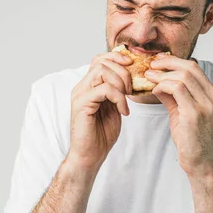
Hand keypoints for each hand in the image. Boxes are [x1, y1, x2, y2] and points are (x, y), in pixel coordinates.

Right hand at [68, 52, 132, 170]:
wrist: (90, 155)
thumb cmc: (101, 134)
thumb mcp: (114, 106)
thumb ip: (118, 91)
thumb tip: (131, 76)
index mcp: (88, 85)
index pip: (100, 59)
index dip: (116, 57)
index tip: (132, 65)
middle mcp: (81, 87)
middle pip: (102, 62)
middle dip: (123, 72)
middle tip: (132, 90)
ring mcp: (80, 94)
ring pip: (102, 71)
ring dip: (120, 83)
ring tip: (127, 100)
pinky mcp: (81, 104)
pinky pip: (104, 89)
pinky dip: (118, 98)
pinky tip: (123, 111)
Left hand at [145, 55, 212, 175]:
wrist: (200, 161)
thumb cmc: (192, 138)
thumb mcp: (183, 111)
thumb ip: (173, 95)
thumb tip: (157, 80)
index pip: (195, 68)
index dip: (175, 61)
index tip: (159, 61)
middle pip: (190, 68)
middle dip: (168, 63)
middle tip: (151, 66)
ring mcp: (206, 105)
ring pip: (182, 77)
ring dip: (162, 75)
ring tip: (149, 77)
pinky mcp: (194, 114)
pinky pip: (177, 89)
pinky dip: (163, 85)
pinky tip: (154, 90)